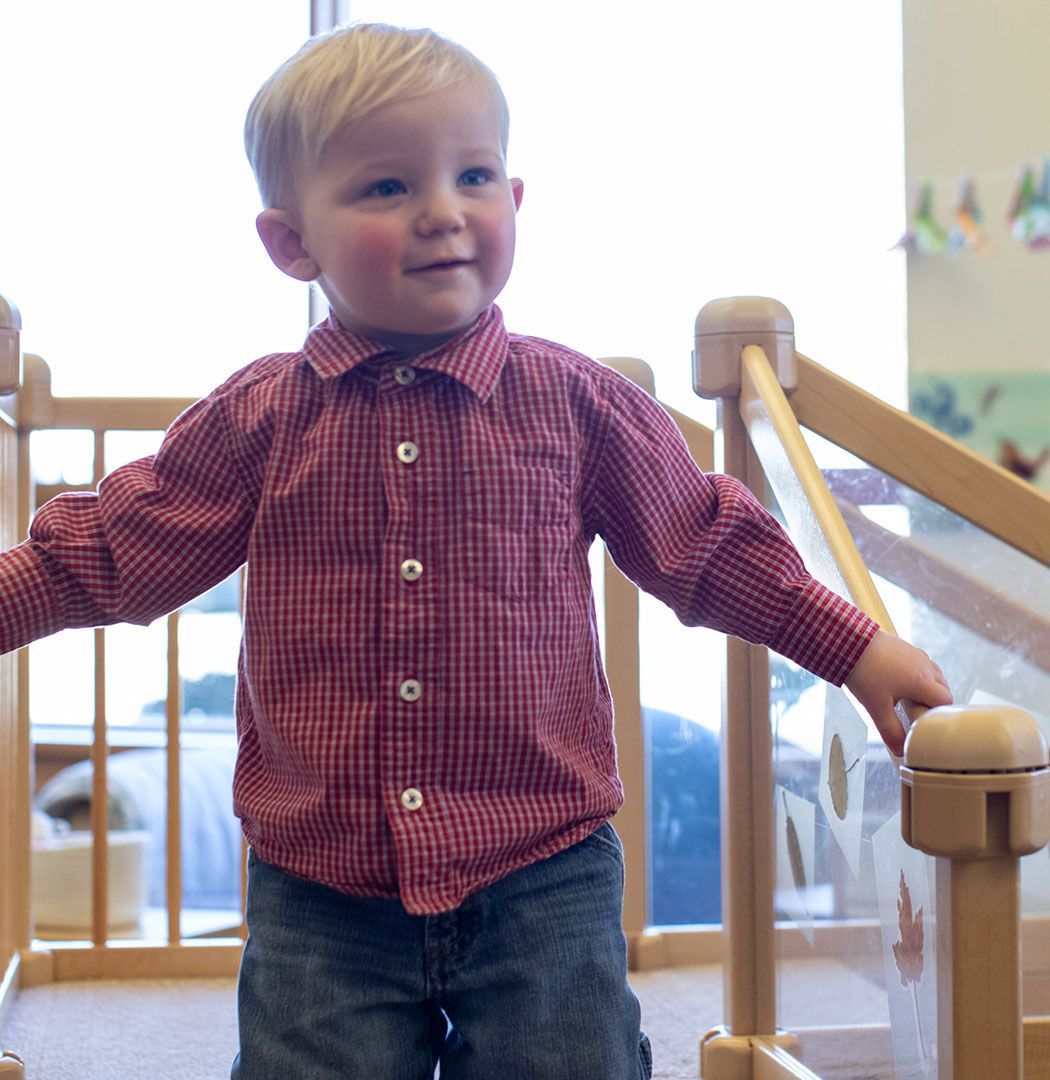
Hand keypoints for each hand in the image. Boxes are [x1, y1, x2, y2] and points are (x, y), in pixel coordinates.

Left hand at [844, 630, 952, 755]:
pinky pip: (920, 663)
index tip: (927, 722)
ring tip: (909, 698)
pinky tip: (899, 681)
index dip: (939, 714)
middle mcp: (924, 666)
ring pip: (933, 673)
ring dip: (928, 686)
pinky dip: (917, 674)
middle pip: (943, 687)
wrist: (848, 640)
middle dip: (935, 701)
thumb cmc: (864, 672)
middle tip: (918, 713)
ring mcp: (915, 654)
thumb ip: (891, 731)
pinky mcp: (904, 646)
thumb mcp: (876, 707)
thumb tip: (901, 750)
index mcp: (923, 681)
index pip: (946, 700)